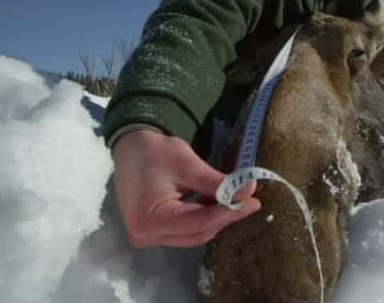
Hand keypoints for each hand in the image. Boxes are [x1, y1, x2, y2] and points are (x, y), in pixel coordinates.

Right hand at [111, 129, 260, 247]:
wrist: (130, 147)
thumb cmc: (155, 152)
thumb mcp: (188, 164)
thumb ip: (218, 183)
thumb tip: (248, 192)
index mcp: (150, 220)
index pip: (200, 222)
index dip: (230, 212)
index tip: (254, 200)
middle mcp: (146, 236)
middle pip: (197, 233)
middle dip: (225, 216)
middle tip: (249, 200)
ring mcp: (147, 236)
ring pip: (193, 234)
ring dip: (215, 218)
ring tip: (236, 199)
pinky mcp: (152, 231)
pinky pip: (184, 230)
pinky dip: (203, 217)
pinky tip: (217, 202)